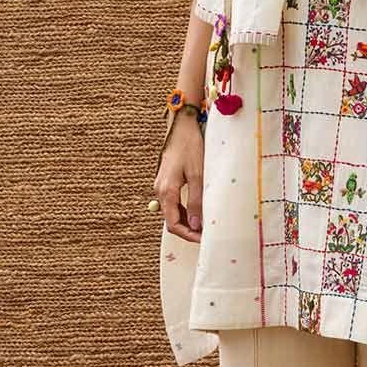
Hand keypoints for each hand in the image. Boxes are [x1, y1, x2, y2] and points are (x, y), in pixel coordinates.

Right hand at [154, 119, 204, 241]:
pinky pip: (173, 202)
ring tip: (204, 224)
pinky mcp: (167, 180)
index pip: (173, 224)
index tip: (204, 240)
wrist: (183, 126)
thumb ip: (196, 201)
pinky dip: (184, 210)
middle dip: (188, 230)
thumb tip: (195, 225)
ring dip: (186, 221)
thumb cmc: (191, 147)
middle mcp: (160, 190)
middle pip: (171, 220)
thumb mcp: (198, 175)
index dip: (188, 235)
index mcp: (166, 191)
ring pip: (172, 212)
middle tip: (206, 235)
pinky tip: (197, 210)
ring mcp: (162, 185)